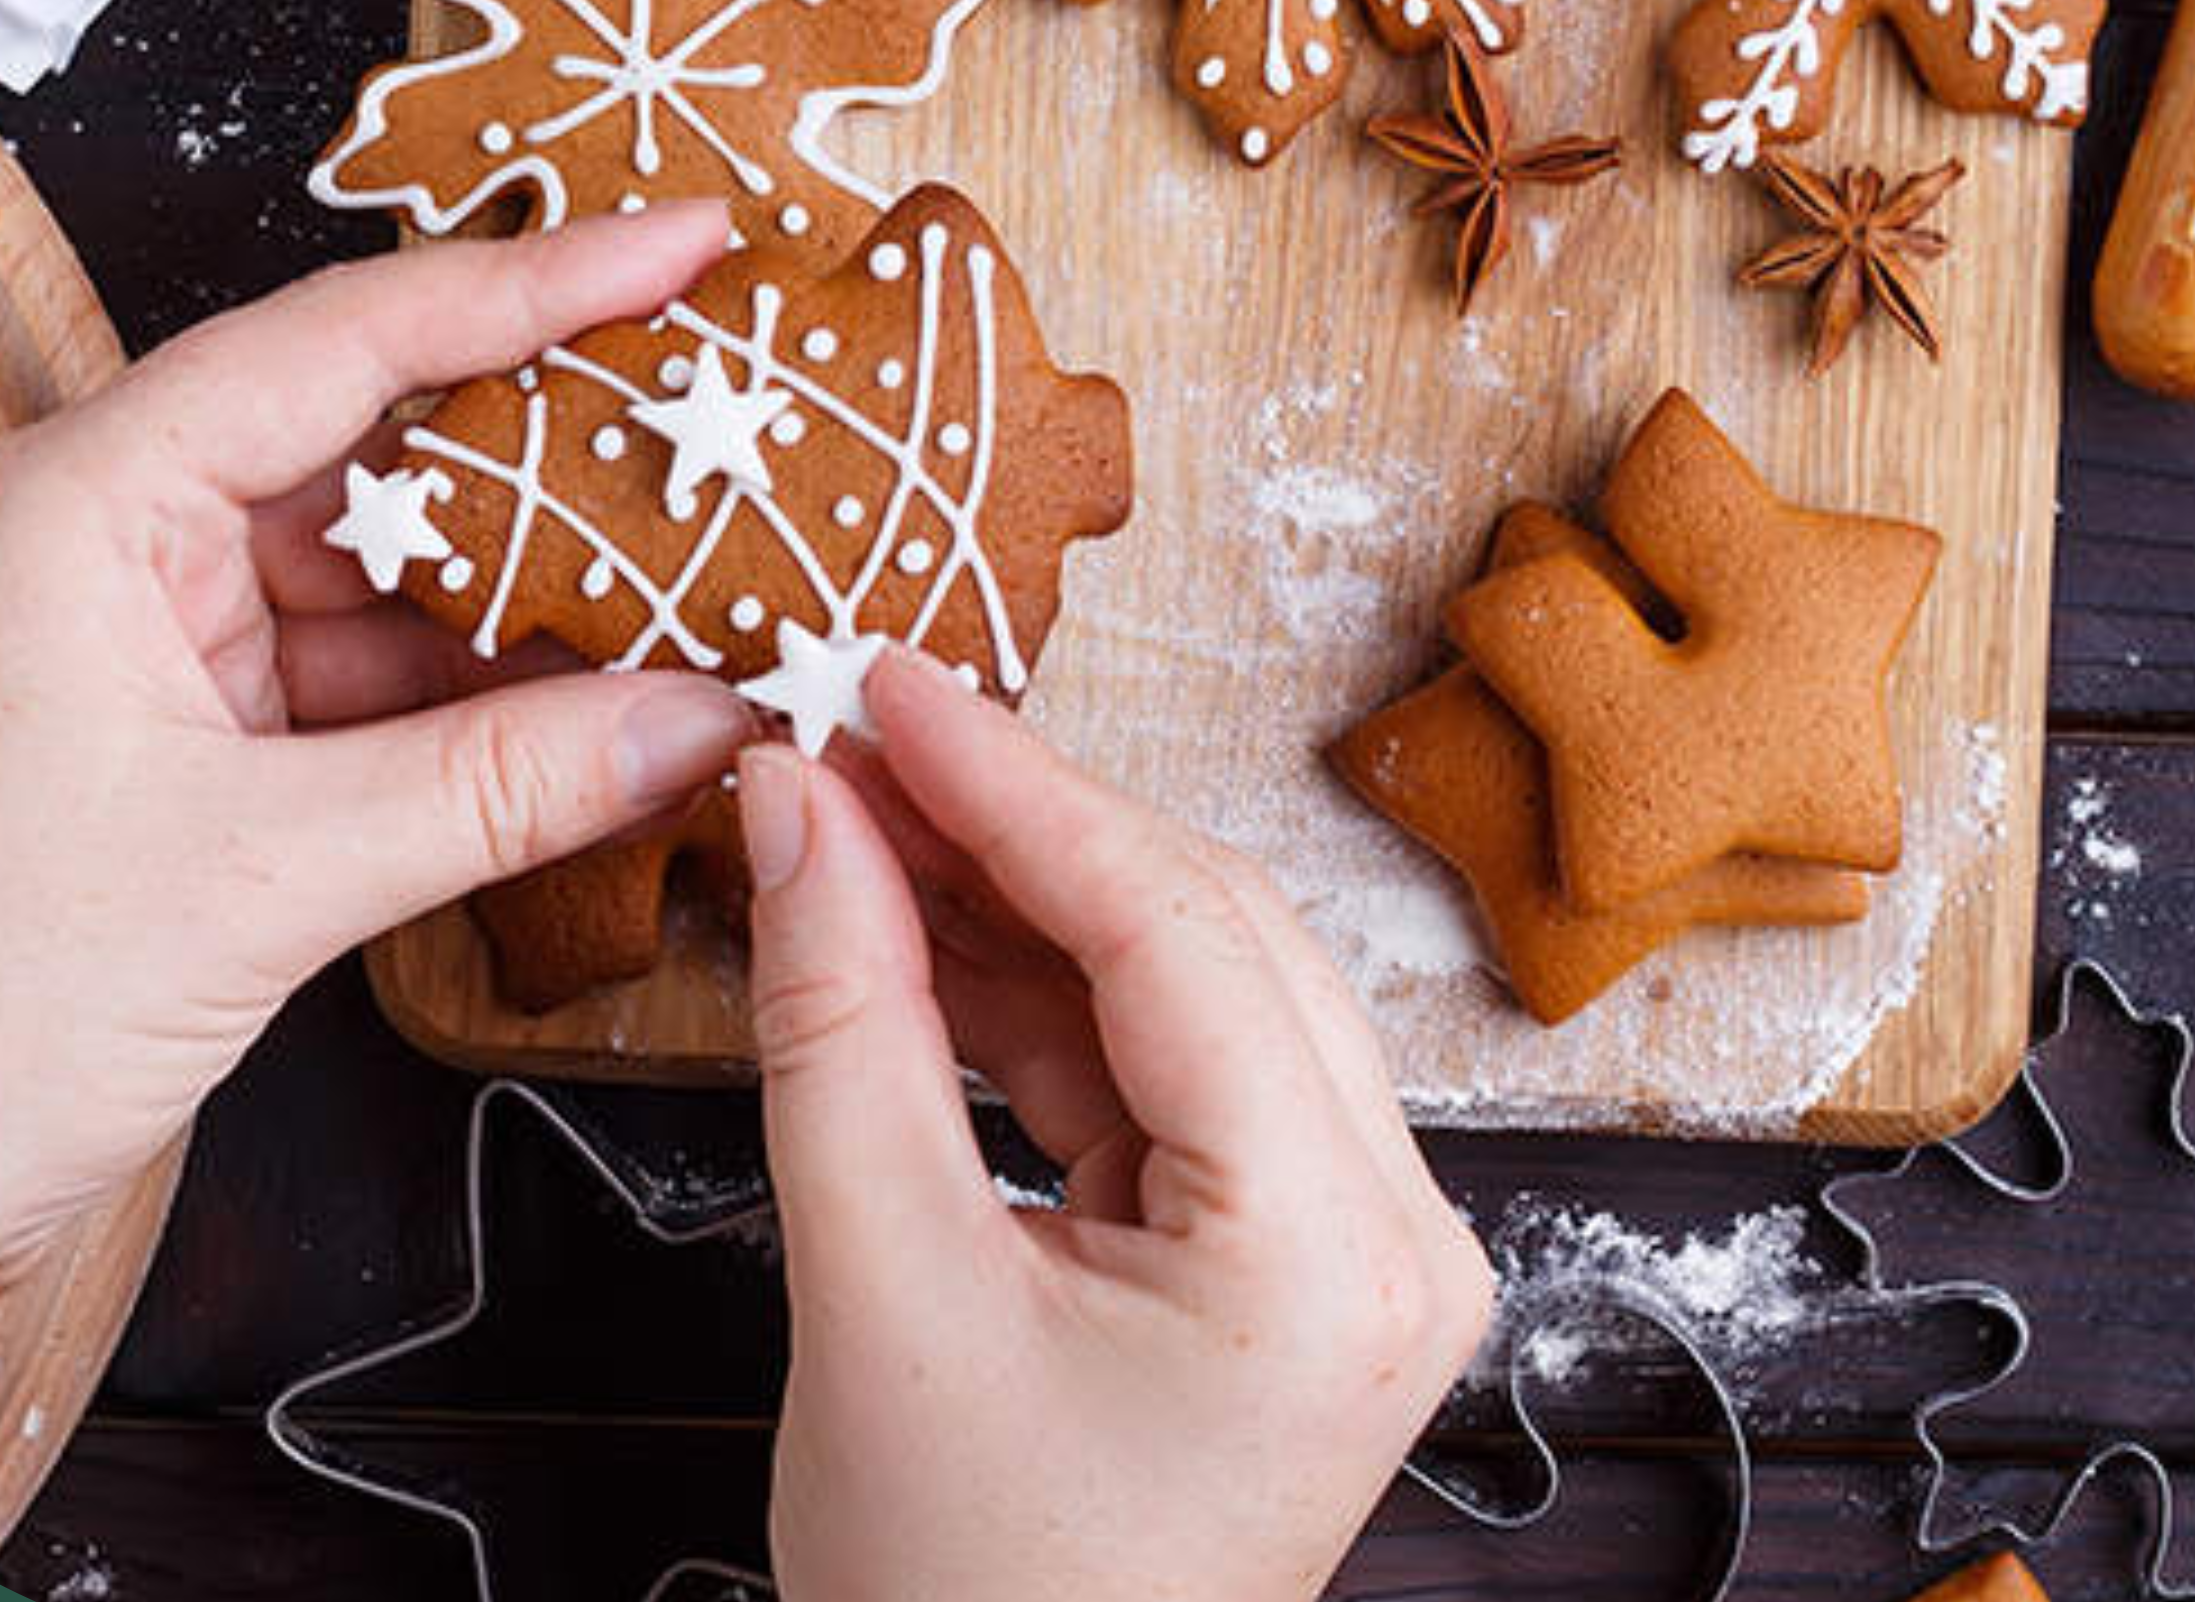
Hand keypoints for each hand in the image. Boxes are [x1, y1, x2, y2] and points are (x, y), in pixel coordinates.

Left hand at [0, 207, 765, 1451]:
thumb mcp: (261, 880)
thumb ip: (500, 784)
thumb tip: (699, 715)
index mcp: (83, 498)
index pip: (350, 339)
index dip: (539, 284)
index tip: (688, 242)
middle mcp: (98, 540)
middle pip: (370, 450)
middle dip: (554, 459)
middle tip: (732, 434)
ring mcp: (122, 648)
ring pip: (367, 581)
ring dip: (519, 603)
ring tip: (696, 598)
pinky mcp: (149, 754)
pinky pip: (338, 689)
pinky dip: (456, 706)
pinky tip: (587, 720)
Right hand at [743, 655, 1491, 1601]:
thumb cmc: (962, 1600)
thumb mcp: (874, 1285)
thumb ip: (837, 1021)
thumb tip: (795, 807)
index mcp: (1332, 1253)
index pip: (1174, 933)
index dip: (1012, 786)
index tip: (880, 683)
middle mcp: (1399, 1238)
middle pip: (1207, 940)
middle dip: (1017, 832)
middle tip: (847, 742)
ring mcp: (1364, 1256)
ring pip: (1193, 994)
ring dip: (1025, 908)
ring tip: (856, 825)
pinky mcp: (1303, 1269)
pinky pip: (1178, 1080)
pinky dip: (1047, 1009)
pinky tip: (921, 937)